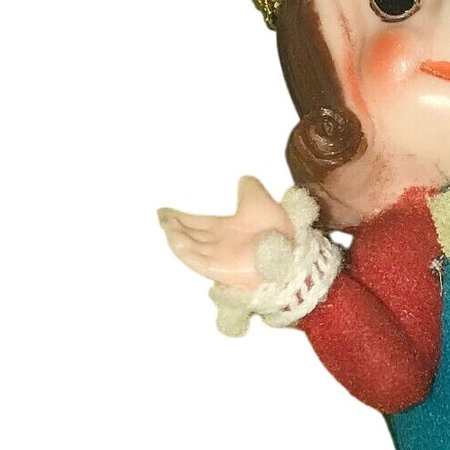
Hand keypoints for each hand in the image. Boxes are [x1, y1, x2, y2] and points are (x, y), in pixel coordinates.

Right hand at [158, 176, 295, 291]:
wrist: (289, 251)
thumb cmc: (277, 229)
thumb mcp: (260, 200)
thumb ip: (249, 188)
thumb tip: (244, 178)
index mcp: (228, 230)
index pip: (198, 224)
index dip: (182, 218)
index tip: (165, 212)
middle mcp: (221, 245)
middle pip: (191, 236)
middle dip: (175, 227)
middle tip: (161, 218)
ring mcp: (219, 259)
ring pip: (191, 248)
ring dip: (177, 237)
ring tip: (166, 225)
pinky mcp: (220, 270)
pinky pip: (197, 261)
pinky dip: (185, 252)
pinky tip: (175, 240)